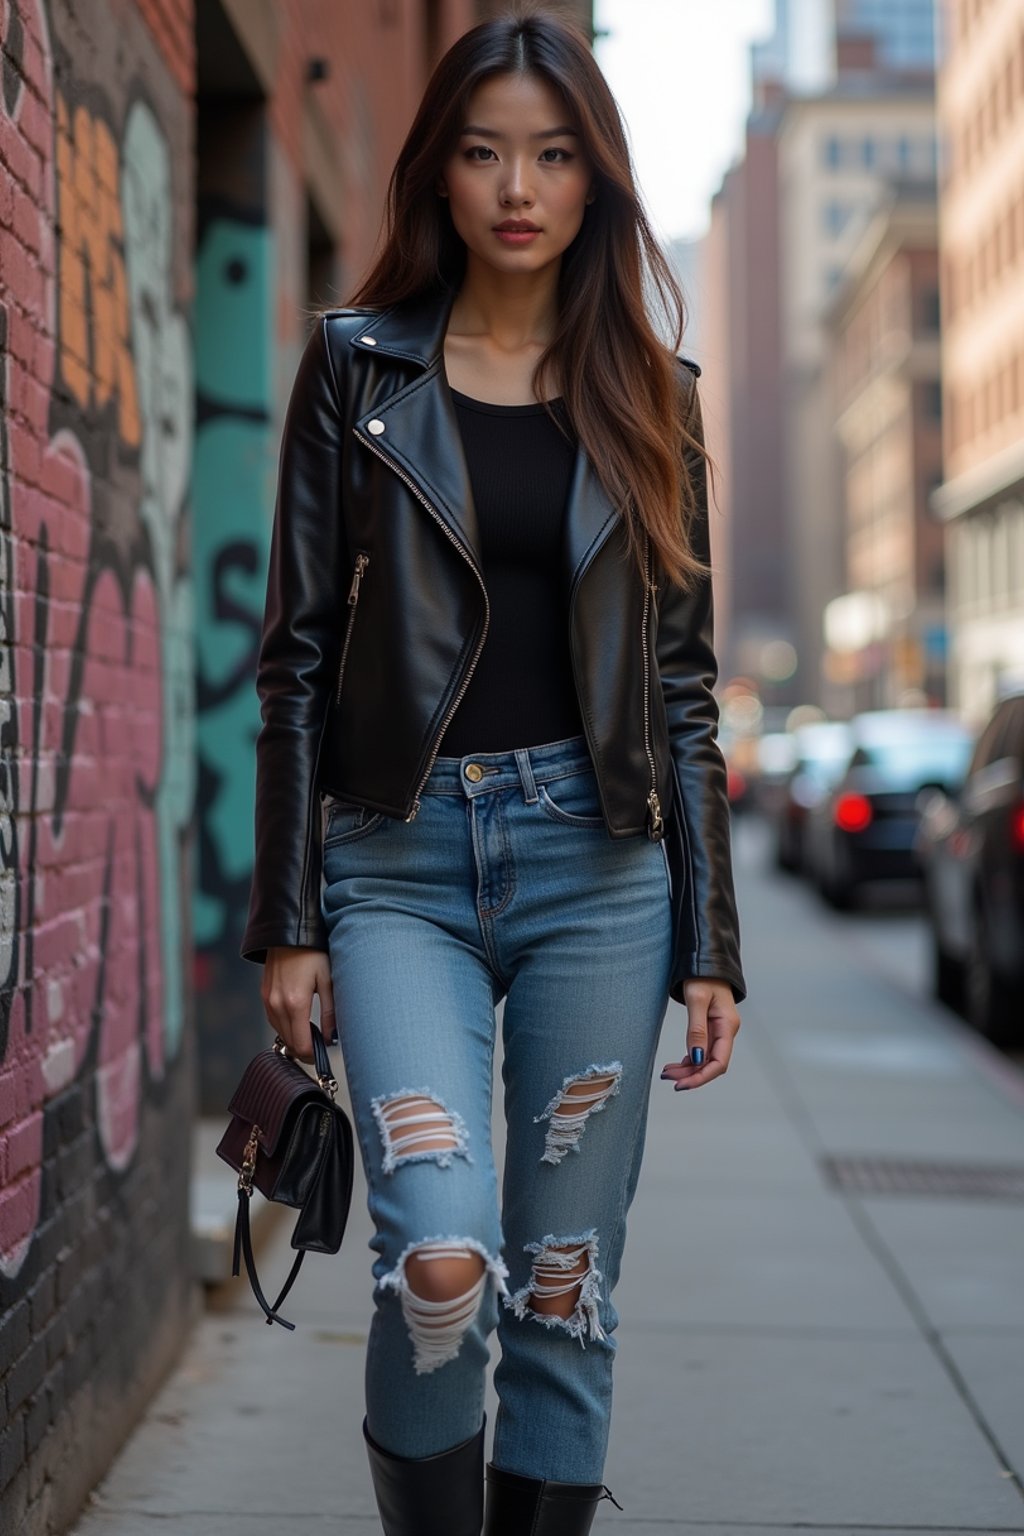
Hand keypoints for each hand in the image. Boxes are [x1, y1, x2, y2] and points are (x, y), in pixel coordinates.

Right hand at [261, 946, 335, 1062]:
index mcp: (295, 1003)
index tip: (323, 1055)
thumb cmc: (312, 953)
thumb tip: (332, 1037)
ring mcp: (267, 1000)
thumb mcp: (328, 981)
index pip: (301, 1044)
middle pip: (288, 1042)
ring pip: (279, 1032)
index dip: (313, 1055)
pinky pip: (273, 1020)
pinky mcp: (264, 995)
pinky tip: (297, 1022)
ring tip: (311, 1036)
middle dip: (304, 1050)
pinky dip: (284, 1026)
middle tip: (320, 1049)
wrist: (289, 933)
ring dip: (293, 1038)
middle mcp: (277, 1004)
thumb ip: (330, 1012)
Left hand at [660, 977, 740, 1090]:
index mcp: (727, 1025)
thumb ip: (696, 1029)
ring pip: (706, 1059)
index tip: (681, 1085)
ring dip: (688, 1069)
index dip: (701, 1077)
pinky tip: (677, 1064)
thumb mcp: (697, 999)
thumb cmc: (702, 974)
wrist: (705, 960)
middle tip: (667, 1078)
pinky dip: (689, 1060)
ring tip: (667, 1072)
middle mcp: (726, 1031)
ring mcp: (719, 1030)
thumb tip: (695, 1058)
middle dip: (691, 1075)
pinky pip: (702, 1050)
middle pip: (712, 1064)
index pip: (719, 1063)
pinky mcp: (711, 1028)